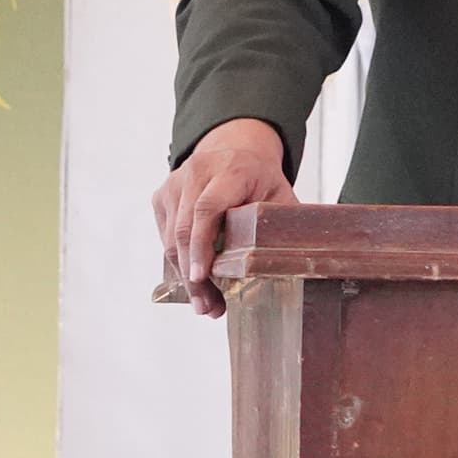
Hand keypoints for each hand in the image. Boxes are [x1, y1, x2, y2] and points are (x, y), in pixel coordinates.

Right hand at [151, 118, 295, 317]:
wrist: (236, 150)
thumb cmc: (261, 180)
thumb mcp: (280, 196)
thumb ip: (283, 225)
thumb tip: (294, 264)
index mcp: (231, 169)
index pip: (207, 208)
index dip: (201, 245)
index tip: (201, 276)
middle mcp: (198, 171)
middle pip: (185, 229)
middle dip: (194, 275)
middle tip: (207, 307)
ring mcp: (175, 182)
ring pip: (171, 238)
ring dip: (185, 276)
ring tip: (205, 304)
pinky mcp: (163, 195)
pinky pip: (165, 236)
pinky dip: (179, 263)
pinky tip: (196, 283)